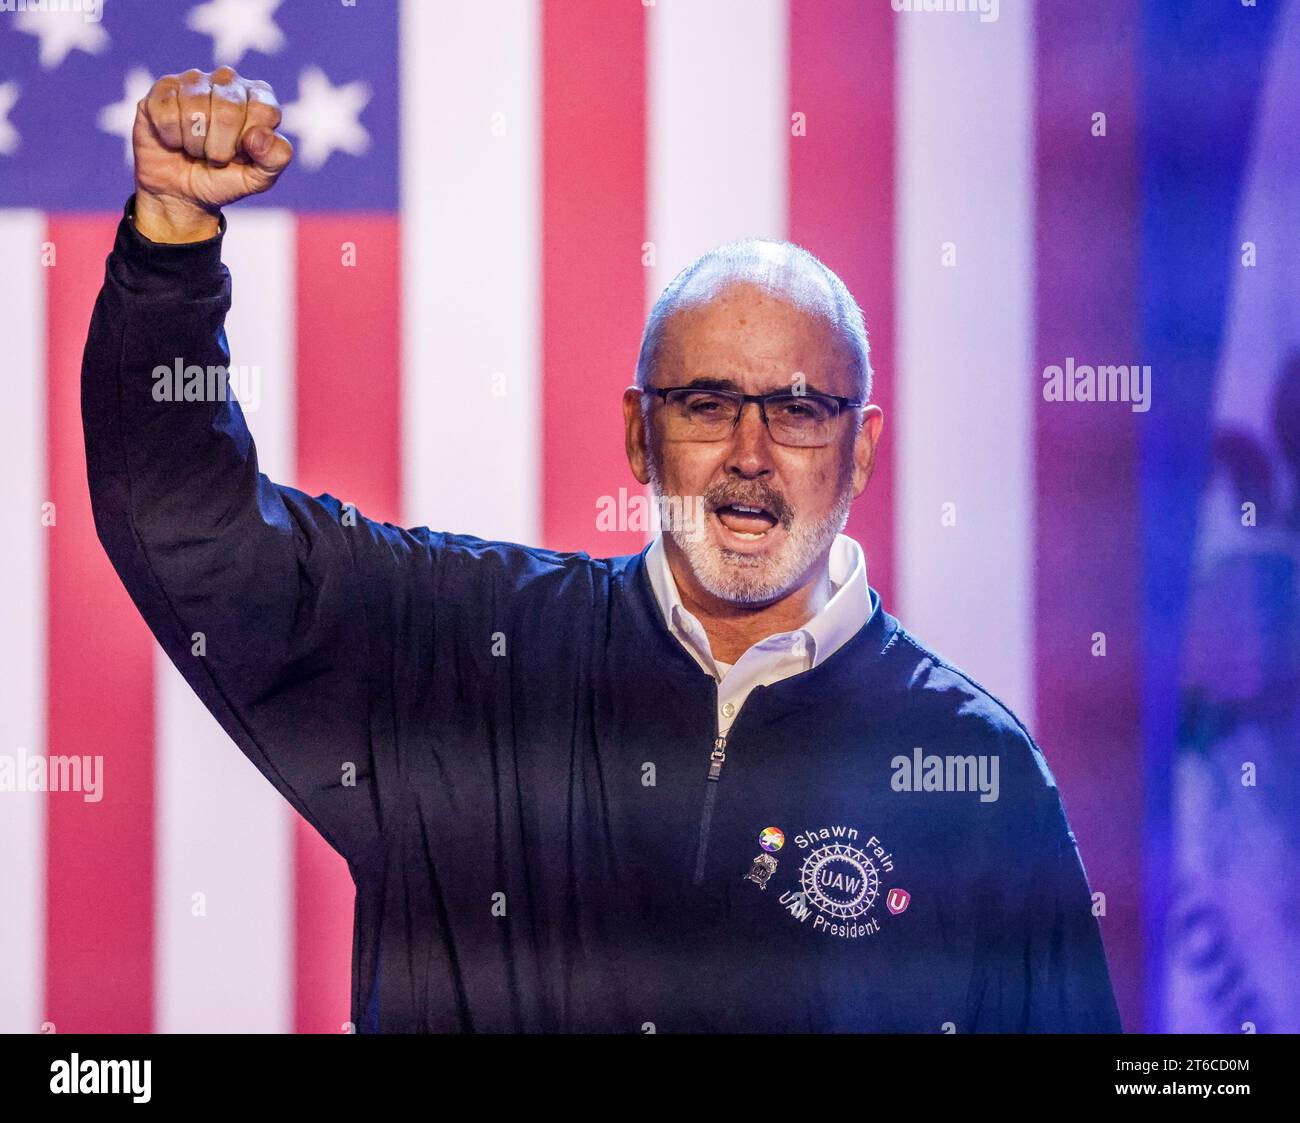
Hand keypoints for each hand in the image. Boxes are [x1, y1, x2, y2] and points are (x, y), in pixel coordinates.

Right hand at [132, 66, 292, 242]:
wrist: (182, 192)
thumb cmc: (225, 179)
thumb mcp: (259, 178)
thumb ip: (275, 158)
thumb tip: (260, 137)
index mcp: (259, 97)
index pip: (264, 110)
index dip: (250, 142)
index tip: (243, 154)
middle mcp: (228, 81)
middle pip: (229, 109)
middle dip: (220, 147)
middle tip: (215, 157)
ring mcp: (193, 81)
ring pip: (195, 109)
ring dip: (194, 144)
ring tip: (195, 149)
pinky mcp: (162, 89)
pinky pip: (166, 111)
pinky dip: (171, 137)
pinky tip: (173, 139)